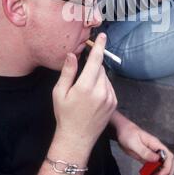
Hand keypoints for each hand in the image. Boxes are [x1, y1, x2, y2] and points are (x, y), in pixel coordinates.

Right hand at [52, 33, 116, 151]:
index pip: (95, 60)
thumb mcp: (59, 92)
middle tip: (81, 80)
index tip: (102, 35)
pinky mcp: (114, 103)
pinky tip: (93, 98)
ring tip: (86, 93)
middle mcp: (101, 91)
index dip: (99, 46)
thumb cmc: (65, 115)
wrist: (77, 138)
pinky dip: (102, 87)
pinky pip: (109, 87)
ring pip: (105, 77)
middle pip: (100, 68)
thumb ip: (67, 72)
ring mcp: (110, 97)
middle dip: (92, 68)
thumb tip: (72, 54)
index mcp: (85, 86)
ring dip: (97, 78)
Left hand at [116, 119, 173, 174]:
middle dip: (166, 174)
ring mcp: (153, 154)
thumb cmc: (128, 133)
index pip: (169, 157)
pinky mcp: (148, 159)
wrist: (123, 131)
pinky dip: (154, 174)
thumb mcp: (133, 142)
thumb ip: (144, 151)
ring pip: (165, 167)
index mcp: (156, 144)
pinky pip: (155, 168)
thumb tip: (156, 159)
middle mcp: (157, 150)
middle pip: (171, 163)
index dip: (167, 168)